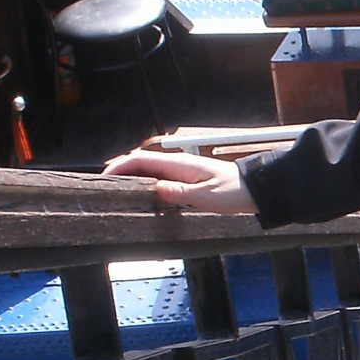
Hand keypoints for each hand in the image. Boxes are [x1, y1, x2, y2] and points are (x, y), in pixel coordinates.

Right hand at [102, 148, 257, 214]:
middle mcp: (178, 166)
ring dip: (132, 180)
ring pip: (150, 173)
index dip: (119, 166)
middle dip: (120, 172)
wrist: (257, 190)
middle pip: (141, 165)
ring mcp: (182, 173)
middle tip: (103, 188)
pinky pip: (161, 181)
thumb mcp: (207, 196)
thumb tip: (156, 189)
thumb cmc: (235, 192)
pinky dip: (147, 187)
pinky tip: (143, 198)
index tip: (103, 177)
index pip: (141, 160)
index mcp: (179, 165)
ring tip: (116, 194)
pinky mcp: (188, 182)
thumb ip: (180, 193)